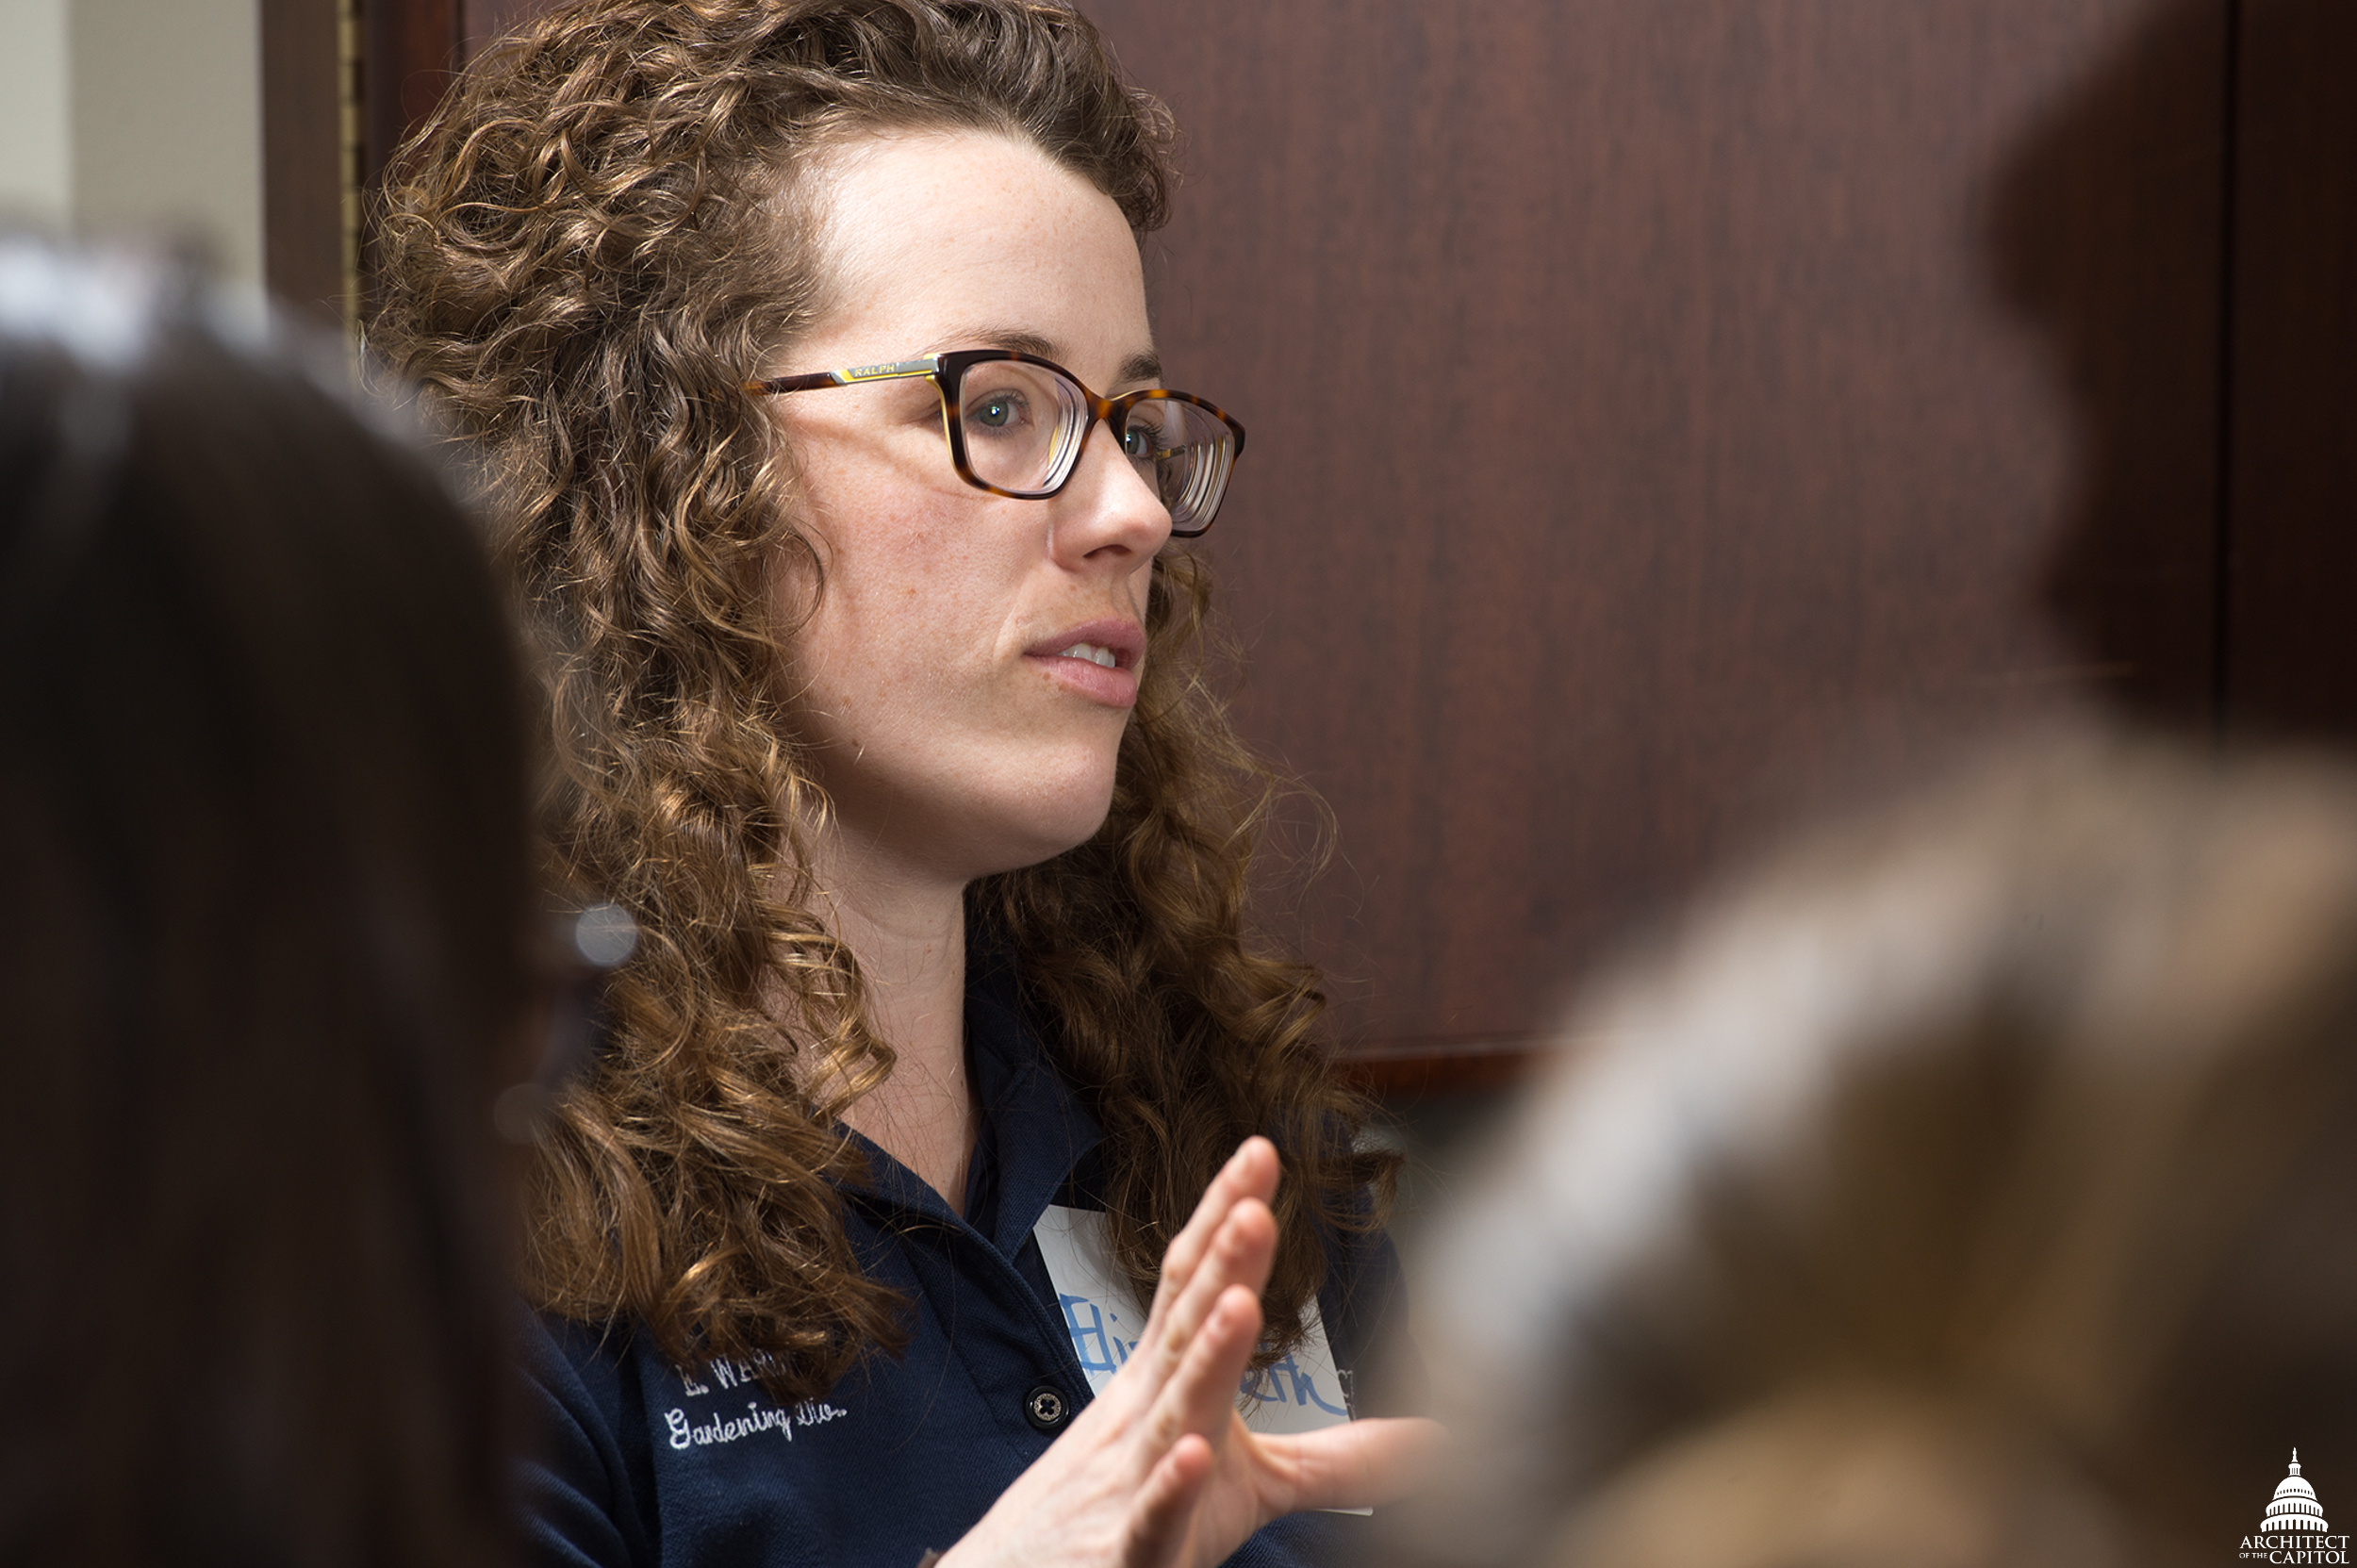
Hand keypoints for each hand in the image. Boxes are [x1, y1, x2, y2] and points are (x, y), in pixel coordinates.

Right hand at [938, 1137, 1443, 1567]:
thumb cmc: (1127, 1521)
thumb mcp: (1246, 1484)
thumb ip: (1336, 1459)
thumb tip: (1436, 1441)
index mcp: (1165, 1387)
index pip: (1191, 1290)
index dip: (1222, 1222)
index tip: (1259, 1153)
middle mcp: (1145, 1420)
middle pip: (1184, 1333)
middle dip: (1219, 1268)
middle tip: (1255, 1204)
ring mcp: (1132, 1483)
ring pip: (1175, 1416)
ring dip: (1205, 1359)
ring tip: (1240, 1304)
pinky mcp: (1126, 1555)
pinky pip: (1151, 1522)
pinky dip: (1170, 1489)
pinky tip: (1194, 1454)